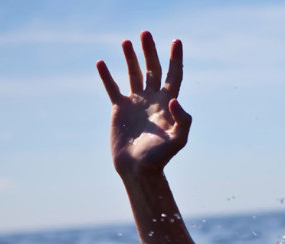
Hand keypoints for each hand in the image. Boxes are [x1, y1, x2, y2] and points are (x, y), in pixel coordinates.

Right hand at [96, 31, 190, 176]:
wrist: (138, 168)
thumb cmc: (160, 157)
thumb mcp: (178, 140)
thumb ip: (182, 120)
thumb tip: (175, 100)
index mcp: (168, 104)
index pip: (174, 75)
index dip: (175, 58)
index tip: (176, 41)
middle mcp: (153, 100)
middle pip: (152, 69)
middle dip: (150, 51)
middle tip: (145, 33)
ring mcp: (136, 103)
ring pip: (133, 74)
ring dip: (131, 58)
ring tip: (127, 41)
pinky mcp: (119, 109)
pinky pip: (112, 88)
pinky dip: (107, 76)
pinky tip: (102, 63)